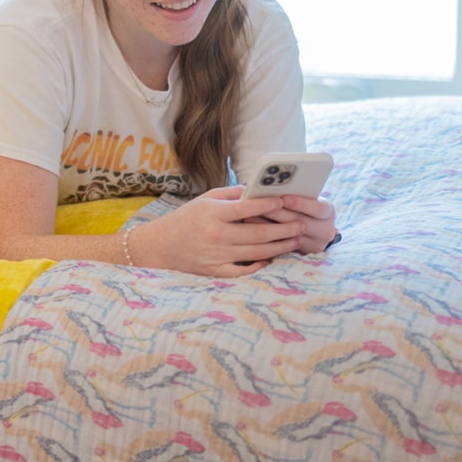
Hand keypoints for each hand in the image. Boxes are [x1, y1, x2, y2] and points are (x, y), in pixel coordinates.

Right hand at [128, 186, 303, 277]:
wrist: (160, 246)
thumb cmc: (185, 219)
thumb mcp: (204, 199)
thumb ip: (231, 195)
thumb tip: (257, 191)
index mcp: (213, 214)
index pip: (246, 208)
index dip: (268, 205)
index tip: (285, 201)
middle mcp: (216, 235)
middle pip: (258, 234)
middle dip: (284, 229)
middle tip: (302, 224)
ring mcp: (216, 255)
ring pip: (256, 253)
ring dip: (279, 247)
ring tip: (295, 240)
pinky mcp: (215, 271)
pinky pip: (242, 271)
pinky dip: (258, 266)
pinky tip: (271, 259)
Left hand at [257, 195, 337, 254]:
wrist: (314, 229)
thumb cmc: (305, 206)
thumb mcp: (307, 198)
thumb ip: (296, 193)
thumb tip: (273, 185)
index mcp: (328, 212)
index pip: (317, 208)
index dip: (300, 204)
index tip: (284, 198)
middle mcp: (324, 231)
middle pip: (301, 223)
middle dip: (277, 213)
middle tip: (258, 205)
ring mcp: (314, 245)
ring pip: (289, 236)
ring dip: (267, 225)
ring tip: (250, 215)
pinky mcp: (302, 255)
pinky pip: (282, 246)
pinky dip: (266, 236)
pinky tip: (252, 228)